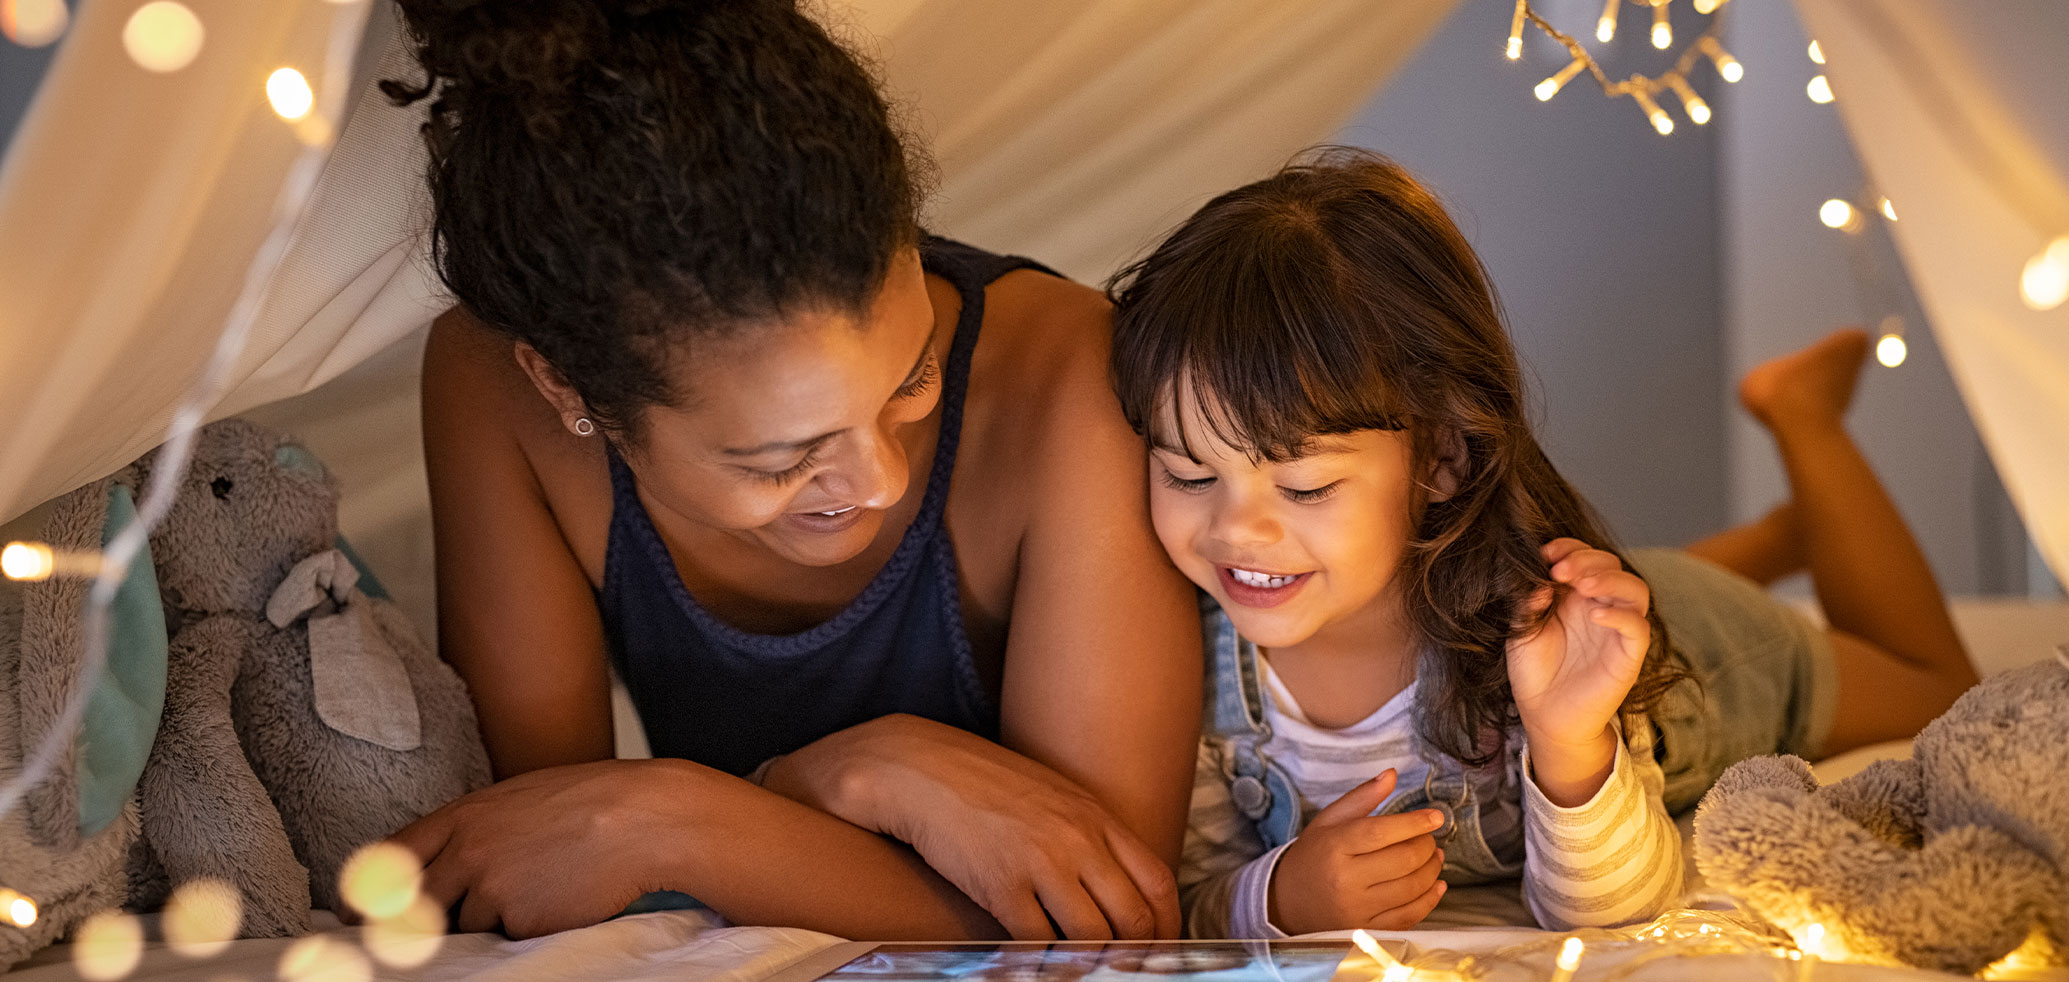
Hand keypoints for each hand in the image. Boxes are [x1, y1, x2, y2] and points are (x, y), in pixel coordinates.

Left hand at [391, 759, 694, 937]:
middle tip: (420, 931)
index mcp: (465, 814)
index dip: (372, 890)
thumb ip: (478, 827)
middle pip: (415, 902)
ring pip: (468, 923)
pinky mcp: (520, 921)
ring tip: (539, 885)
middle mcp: (467, 851)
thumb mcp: (521, 798)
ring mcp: (491, 888)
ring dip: (491, 917)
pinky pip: (509, 936)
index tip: (356, 912)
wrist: (646, 818)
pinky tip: (559, 899)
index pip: (394, 856)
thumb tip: (446, 863)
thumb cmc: (593, 801)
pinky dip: (527, 927)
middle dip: (417, 920)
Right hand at [763, 714, 1177, 940]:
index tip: (1161, 947)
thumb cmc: (982, 784)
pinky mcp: (1000, 886)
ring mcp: (1041, 862)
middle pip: (1133, 917)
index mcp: (1096, 815)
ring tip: (1081, 970)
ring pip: (1092, 938)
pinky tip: (1040, 968)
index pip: (1158, 881)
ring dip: (1091, 963)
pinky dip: (1045, 965)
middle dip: (1136, 954)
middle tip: (1125, 970)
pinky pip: (1038, 944)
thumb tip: (1112, 884)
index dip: (1168, 925)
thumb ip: (1087, 834)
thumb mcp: (1050, 796)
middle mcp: (1077, 839)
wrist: (917, 768)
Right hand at [1267, 770, 1446, 934]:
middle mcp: (1346, 879)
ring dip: (1432, 869)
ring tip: (1434, 856)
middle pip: (1403, 860)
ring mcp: (1358, 908)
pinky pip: (1409, 915)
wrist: (1288, 902)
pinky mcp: (1368, 929)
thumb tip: (1392, 774)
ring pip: (1412, 887)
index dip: (1415, 823)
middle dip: (1427, 845)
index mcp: (1335, 846)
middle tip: (1429, 837)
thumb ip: (1362, 797)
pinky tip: (1436, 884)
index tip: (1436, 817)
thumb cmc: (1313, 856)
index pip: (1382, 832)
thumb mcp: (1329, 821)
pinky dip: (1429, 899)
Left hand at [1506, 538, 1650, 747]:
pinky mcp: (1628, 656)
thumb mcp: (1522, 629)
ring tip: (1581, 584)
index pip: (1587, 556)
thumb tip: (1538, 581)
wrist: (1543, 715)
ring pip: (1635, 590)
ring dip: (1610, 579)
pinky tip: (1596, 614)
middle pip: (1613, 566)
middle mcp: (1601, 606)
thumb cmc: (1533, 670)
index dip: (1570, 548)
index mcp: (1575, 596)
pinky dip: (1622, 616)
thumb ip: (1528, 603)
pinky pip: (1639, 629)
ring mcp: (1617, 630)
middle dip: (1587, 559)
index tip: (1545, 553)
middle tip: (1560, 570)